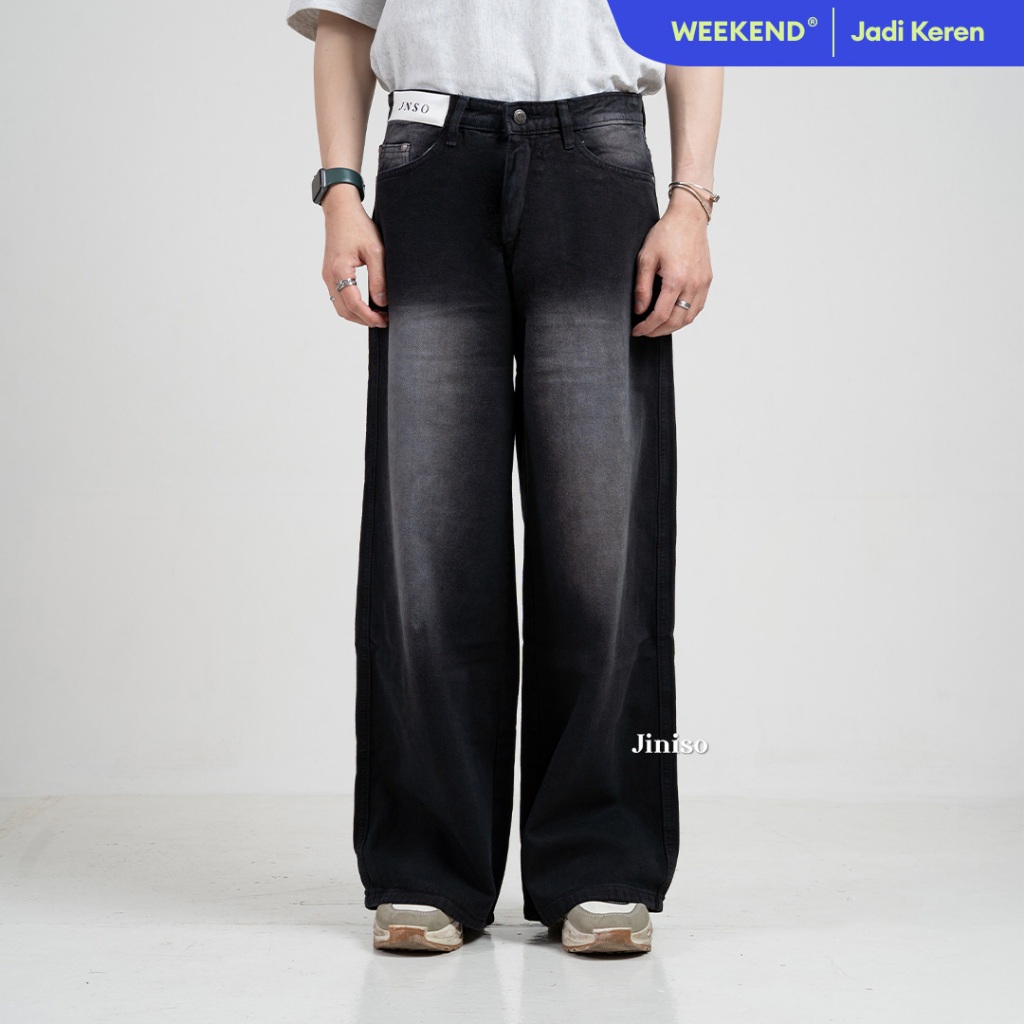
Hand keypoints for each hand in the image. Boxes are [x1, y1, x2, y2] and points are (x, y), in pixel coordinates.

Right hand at [321, 186, 387, 327]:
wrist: (340, 210)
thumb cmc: (358, 225)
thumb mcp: (375, 251)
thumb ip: (379, 278)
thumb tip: (382, 302)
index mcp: (339, 270)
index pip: (354, 304)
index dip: (370, 317)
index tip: (385, 320)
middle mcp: (329, 277)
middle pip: (345, 311)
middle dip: (364, 320)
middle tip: (384, 321)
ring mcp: (327, 276)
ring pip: (340, 307)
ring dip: (358, 315)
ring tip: (377, 315)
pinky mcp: (329, 274)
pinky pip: (339, 298)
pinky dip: (352, 306)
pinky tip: (367, 305)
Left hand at [632, 191, 712, 336]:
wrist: (689, 217)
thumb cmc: (667, 233)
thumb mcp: (646, 258)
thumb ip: (642, 287)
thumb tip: (640, 310)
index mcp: (676, 279)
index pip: (661, 315)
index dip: (647, 327)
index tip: (637, 330)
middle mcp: (693, 284)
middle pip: (676, 321)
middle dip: (658, 331)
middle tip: (645, 331)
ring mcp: (703, 283)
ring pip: (689, 318)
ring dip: (672, 327)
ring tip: (658, 327)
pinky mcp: (707, 280)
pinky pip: (698, 307)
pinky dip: (685, 316)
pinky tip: (674, 316)